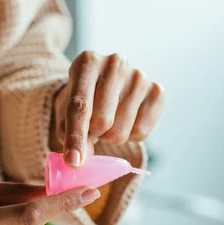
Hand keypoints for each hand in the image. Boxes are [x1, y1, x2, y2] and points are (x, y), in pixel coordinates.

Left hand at [51, 51, 165, 166]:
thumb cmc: (83, 100)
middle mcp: (115, 63)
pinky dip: (130, 136)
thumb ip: (69, 134)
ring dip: (111, 136)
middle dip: (94, 134)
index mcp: (87, 62)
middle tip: (93, 127)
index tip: (73, 162)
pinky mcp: (157, 91)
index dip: (76, 137)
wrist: (105, 85)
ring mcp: (139, 76)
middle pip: (102, 121)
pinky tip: (126, 120)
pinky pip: (141, 132)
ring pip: (121, 131)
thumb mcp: (66, 112)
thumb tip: (82, 159)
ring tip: (110, 121)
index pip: (79, 106)